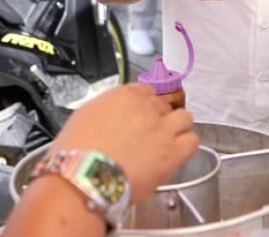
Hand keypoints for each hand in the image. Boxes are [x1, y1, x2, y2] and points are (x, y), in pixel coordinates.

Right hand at [49, 83, 198, 201]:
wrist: (83, 177)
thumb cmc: (75, 154)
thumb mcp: (83, 117)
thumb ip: (104, 111)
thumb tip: (109, 117)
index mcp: (123, 96)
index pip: (146, 90)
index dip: (146, 104)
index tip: (143, 114)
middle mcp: (146, 108)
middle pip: (163, 105)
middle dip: (158, 118)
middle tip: (151, 134)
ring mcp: (162, 129)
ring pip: (184, 118)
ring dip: (178, 127)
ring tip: (168, 141)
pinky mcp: (172, 152)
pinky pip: (192, 141)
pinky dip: (187, 145)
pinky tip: (177, 153)